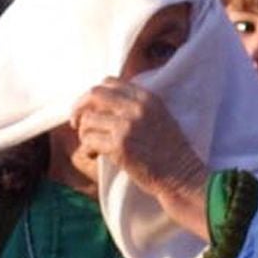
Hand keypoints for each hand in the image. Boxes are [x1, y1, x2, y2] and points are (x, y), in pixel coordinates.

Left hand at [67, 82, 209, 236]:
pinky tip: (95, 156)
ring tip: (93, 145)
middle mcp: (136, 107)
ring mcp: (127, 125)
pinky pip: (90, 140)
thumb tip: (102, 105)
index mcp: (147, 97)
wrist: (181, 175)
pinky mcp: (119, 146)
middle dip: (79, 107)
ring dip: (84, 133)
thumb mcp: (159, 116)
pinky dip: (88, 148)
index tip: (89, 108)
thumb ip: (135, 106)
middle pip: (94, 95)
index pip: (109, 82)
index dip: (93, 95)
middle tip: (76, 123)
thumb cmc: (170, 151)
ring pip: (88, 119)